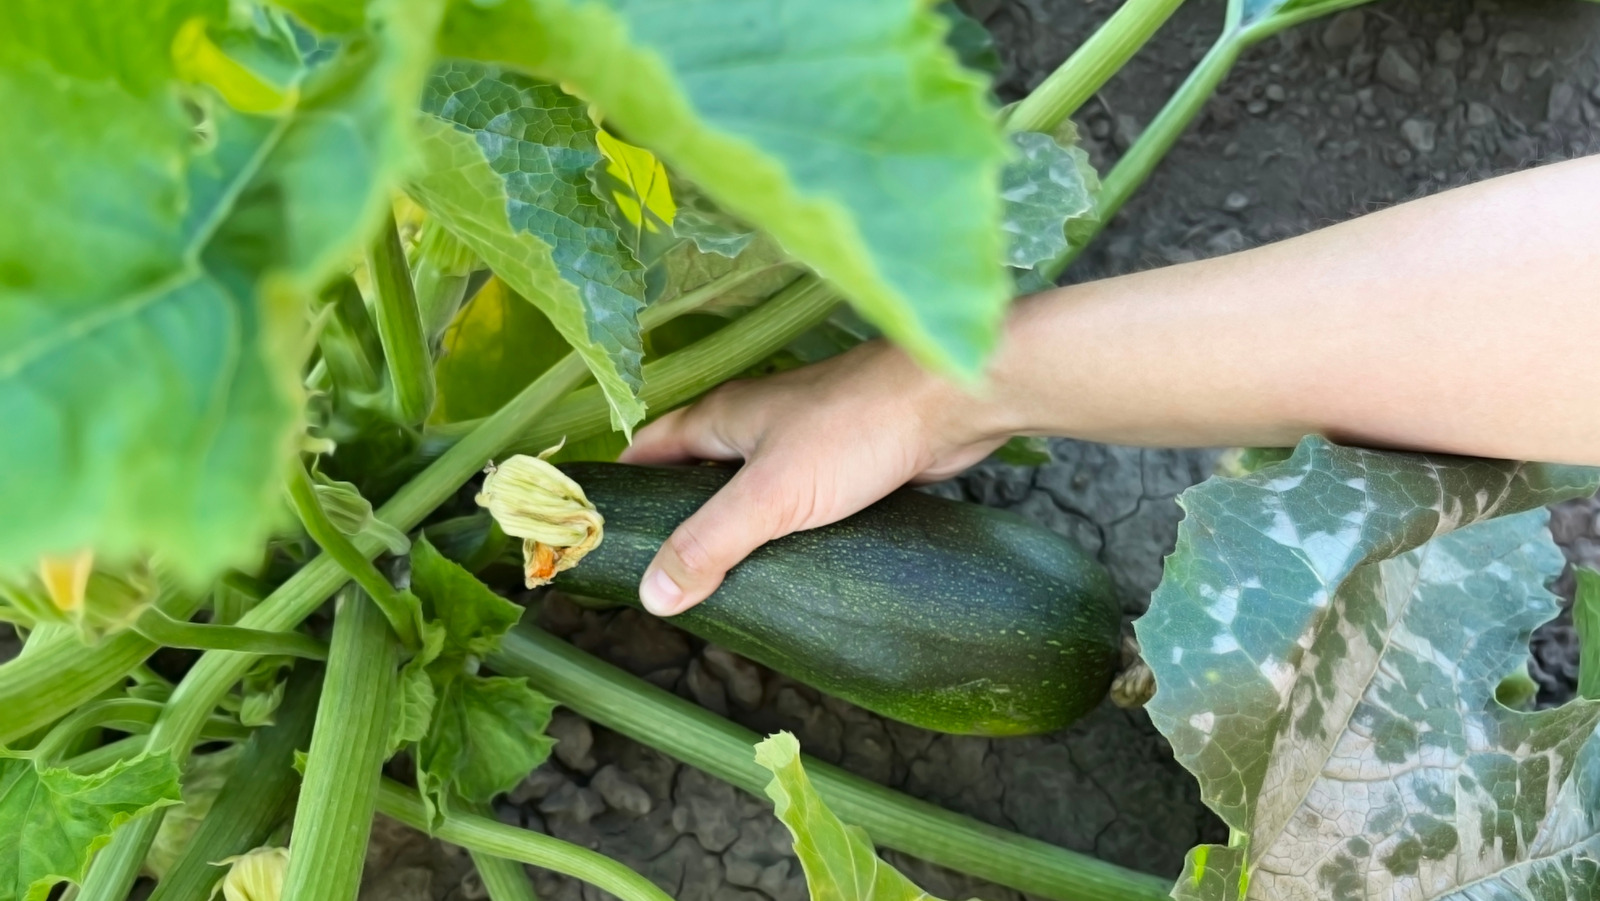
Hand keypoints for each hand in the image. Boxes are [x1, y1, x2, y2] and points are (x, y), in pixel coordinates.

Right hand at [618, 340, 1009, 615]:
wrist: (951, 402)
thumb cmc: (856, 429)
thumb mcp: (770, 495)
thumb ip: (710, 543)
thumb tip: (652, 594)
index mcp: (722, 417)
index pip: (648, 451)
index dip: (622, 491)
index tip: (601, 536)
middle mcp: (755, 424)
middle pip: (695, 474)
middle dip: (677, 521)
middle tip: (661, 579)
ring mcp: (801, 443)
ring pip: (749, 490)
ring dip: (734, 529)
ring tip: (717, 586)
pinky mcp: (843, 464)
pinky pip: (796, 503)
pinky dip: (782, 532)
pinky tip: (785, 568)